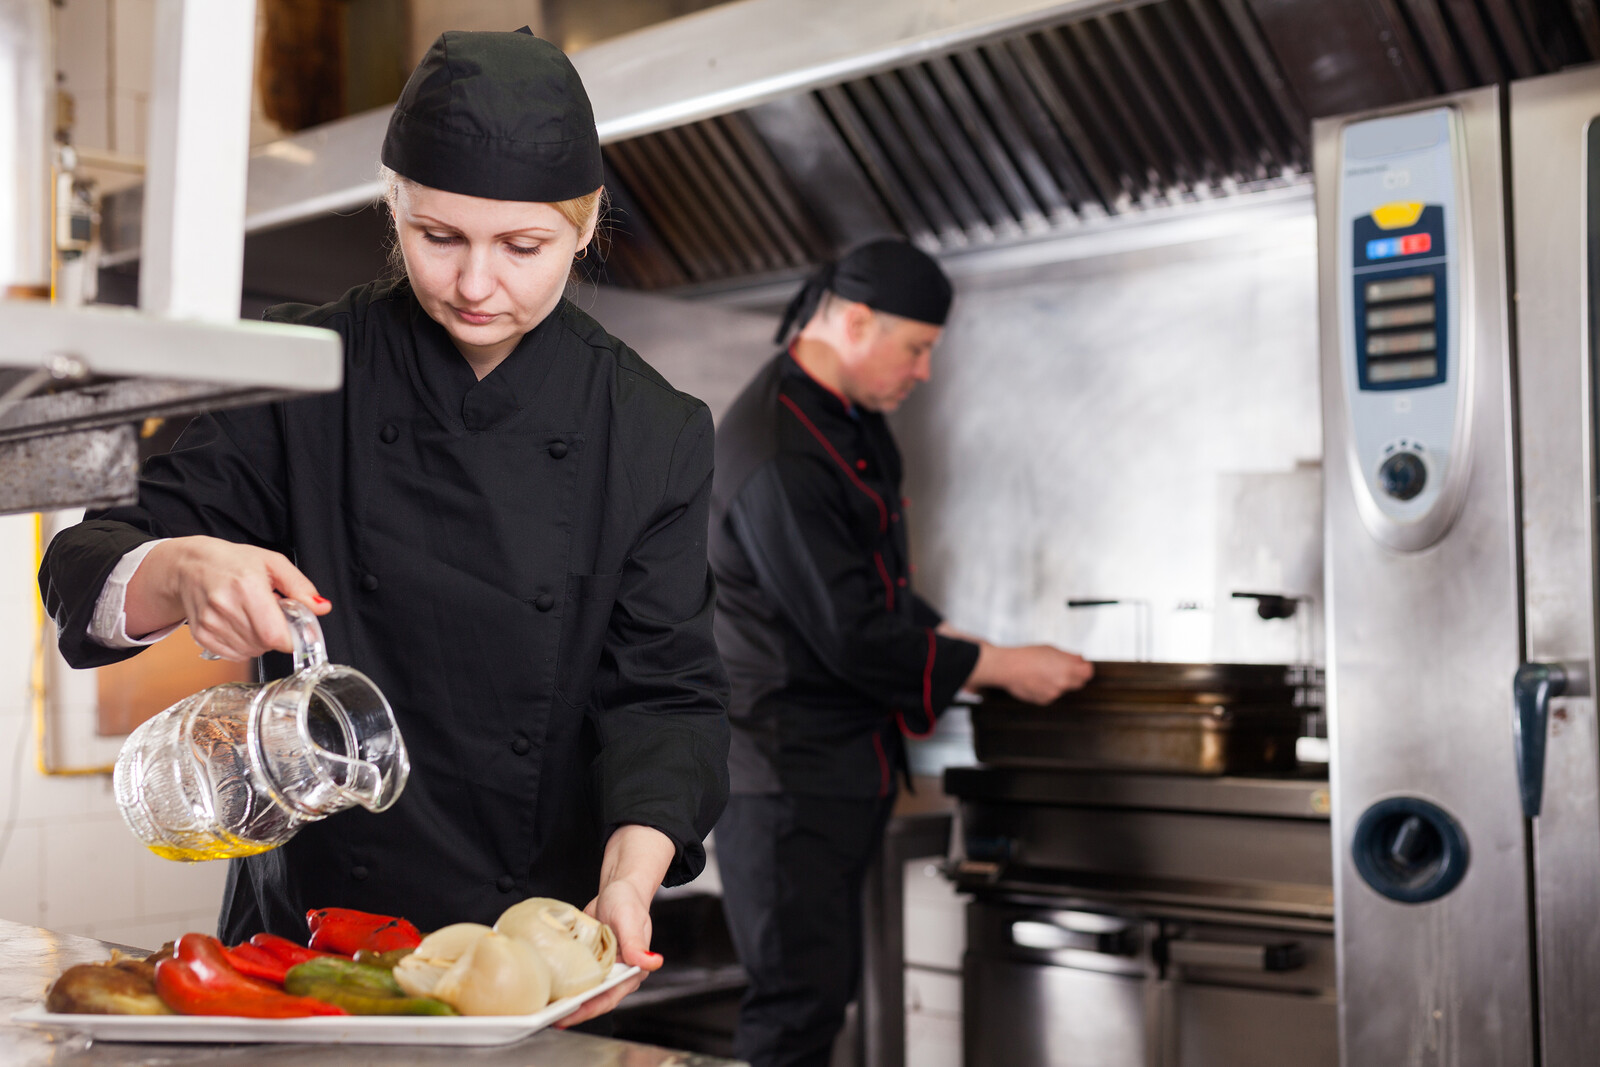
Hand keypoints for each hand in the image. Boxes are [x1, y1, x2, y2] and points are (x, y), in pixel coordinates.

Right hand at [126, 536, 330, 660]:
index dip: (291, 637)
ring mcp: (210, 623)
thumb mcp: (273, 563)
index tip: (296, 628)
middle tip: (271, 614)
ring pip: (250, 651)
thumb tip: (322, 607)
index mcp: (247, 587)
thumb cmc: (233, 562)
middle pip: (264, 644)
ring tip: (253, 616)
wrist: (191, 565)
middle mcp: (225, 607)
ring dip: (260, 640)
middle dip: (276, 634)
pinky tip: (240, 624)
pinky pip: (234, 654)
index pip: (274, 634)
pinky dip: (243, 645)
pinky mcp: (201, 635)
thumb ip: (300, 587)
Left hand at [553, 825, 673, 1027]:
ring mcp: (600, 969)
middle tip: (544, 1016)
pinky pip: (573, 974)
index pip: (607, 998)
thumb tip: (653, 962)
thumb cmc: (629, 902)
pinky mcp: (588, 961)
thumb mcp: (630, 921)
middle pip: (591, 999)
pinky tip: (543, 982)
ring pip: (581, 989)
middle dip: (569, 1010)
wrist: (617, 889)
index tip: (565, 1017)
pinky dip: (559, 980)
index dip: (587, 1010)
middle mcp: (615, 975)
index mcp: (631, 972)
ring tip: (539, 1005)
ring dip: (562, 998)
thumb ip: (637, 944)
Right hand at [968, 642, 1092, 703]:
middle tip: (1061, 667)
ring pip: (1063, 689)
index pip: (1088, 673)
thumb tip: (1081, 659)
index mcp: (1067, 669)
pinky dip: (1047, 689)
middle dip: (1074, 675)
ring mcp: (1053, 694)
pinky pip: (1051, 695)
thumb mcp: (1051, 649)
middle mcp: (1063, 684)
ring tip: (1042, 672)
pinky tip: (1036, 680)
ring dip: (1058, 682)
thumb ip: (1069, 656)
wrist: (1007, 668)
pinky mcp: (1044, 701)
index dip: (1085, 668)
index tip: (1080, 665)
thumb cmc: (1027, 655)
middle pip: (1079, 683)